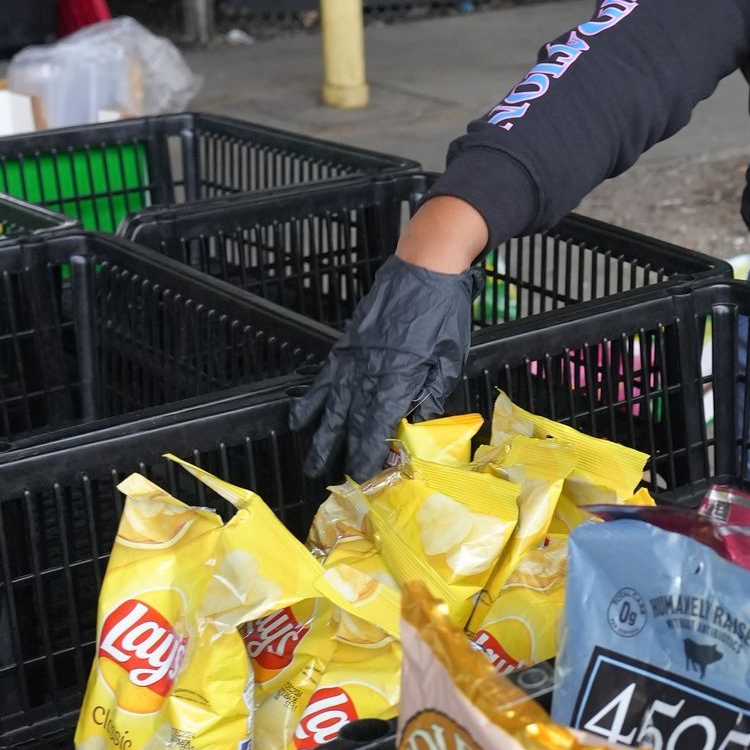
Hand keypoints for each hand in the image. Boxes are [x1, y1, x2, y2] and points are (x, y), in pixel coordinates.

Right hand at [291, 257, 475, 480]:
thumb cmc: (442, 313)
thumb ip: (433, 392)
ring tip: (310, 460)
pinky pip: (324, 378)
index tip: (364, 474)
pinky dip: (311, 400)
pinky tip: (300, 418)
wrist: (424, 269)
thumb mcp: (450, 357)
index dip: (369, 452)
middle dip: (343, 452)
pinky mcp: (346, 345)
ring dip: (320, 434)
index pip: (379, 425)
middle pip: (352, 420)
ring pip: (332, 404)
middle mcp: (369, 372)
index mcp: (397, 378)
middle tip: (332, 480)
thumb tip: (421, 423)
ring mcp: (354, 358)